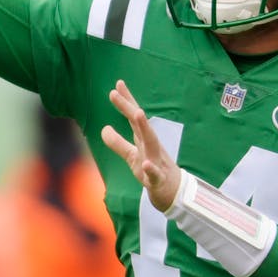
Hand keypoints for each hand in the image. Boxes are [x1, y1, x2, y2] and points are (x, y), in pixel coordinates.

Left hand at [101, 79, 181, 212]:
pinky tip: (146, 164)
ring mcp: (156, 161)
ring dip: (145, 128)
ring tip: (138, 113)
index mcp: (144, 139)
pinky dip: (151, 169)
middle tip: (114, 92)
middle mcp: (151, 146)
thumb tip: (103, 129)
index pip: (134, 117)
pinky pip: (154, 174)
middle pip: (139, 125)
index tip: (118, 83)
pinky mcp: (158, 179)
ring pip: (151, 143)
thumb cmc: (153, 170)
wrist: (173, 192)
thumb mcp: (132, 156)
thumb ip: (118, 143)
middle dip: (128, 108)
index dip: (126, 101)